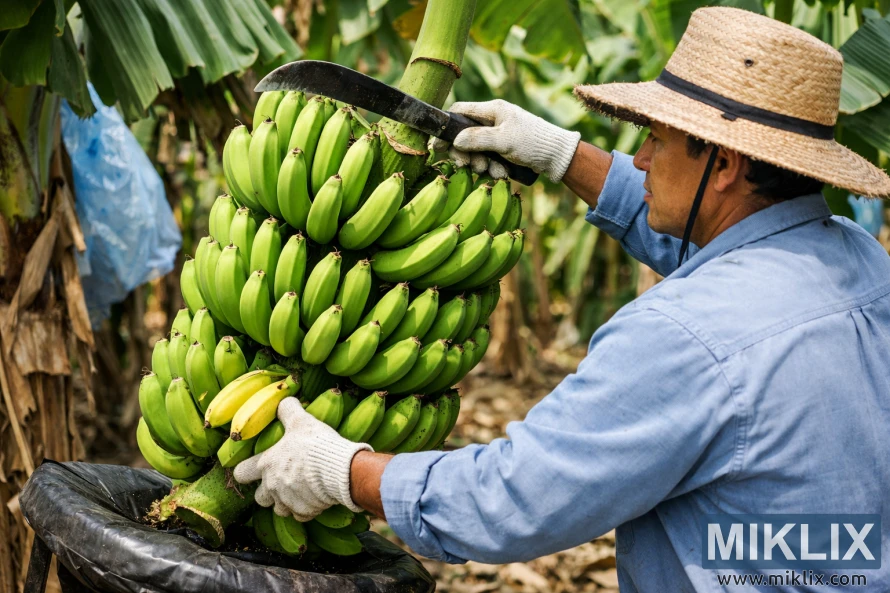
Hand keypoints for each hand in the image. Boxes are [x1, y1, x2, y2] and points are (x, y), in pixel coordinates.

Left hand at [234, 398, 371, 520]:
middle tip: (282, 480)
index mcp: (267, 465)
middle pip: (259, 498)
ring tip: (300, 489)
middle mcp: (272, 487)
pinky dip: (305, 508)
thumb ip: (289, 410)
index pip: (241, 473)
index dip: (246, 470)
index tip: (253, 468)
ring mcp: (287, 502)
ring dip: (286, 502)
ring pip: (279, 509)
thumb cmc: (316, 445)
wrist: (340, 469)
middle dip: (268, 492)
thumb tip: (284, 399)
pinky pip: (299, 515)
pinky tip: (315, 497)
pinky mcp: (304, 512)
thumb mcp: (301, 421)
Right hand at [431, 100, 580, 182]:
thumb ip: (477, 139)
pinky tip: (502, 174)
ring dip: (482, 165)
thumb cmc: (533, 142)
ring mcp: (498, 136)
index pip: (460, 111)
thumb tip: (455, 140)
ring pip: (476, 151)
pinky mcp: (503, 150)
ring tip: (495, 172)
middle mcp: (493, 121)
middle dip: (466, 154)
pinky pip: (489, 159)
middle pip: (465, 136)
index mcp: (492, 110)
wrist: (557, 157)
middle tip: (468, 166)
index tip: (439, 146)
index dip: (447, 128)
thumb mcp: (503, 140)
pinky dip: (492, 168)